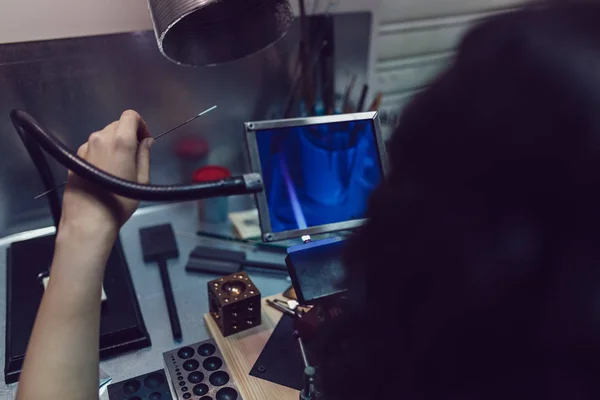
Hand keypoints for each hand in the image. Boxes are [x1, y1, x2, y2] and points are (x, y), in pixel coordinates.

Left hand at [59, 110, 153, 236]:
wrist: (88, 220)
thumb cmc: (119, 203)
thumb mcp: (141, 180)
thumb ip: (144, 156)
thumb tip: (146, 142)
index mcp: (120, 141)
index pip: (130, 116)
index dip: (141, 124)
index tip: (145, 140)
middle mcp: (100, 138)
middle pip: (117, 124)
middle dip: (128, 135)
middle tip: (135, 155)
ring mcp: (85, 147)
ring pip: (104, 136)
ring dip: (114, 143)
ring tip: (119, 166)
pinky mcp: (76, 157)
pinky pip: (93, 147)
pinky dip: (102, 152)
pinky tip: (104, 172)